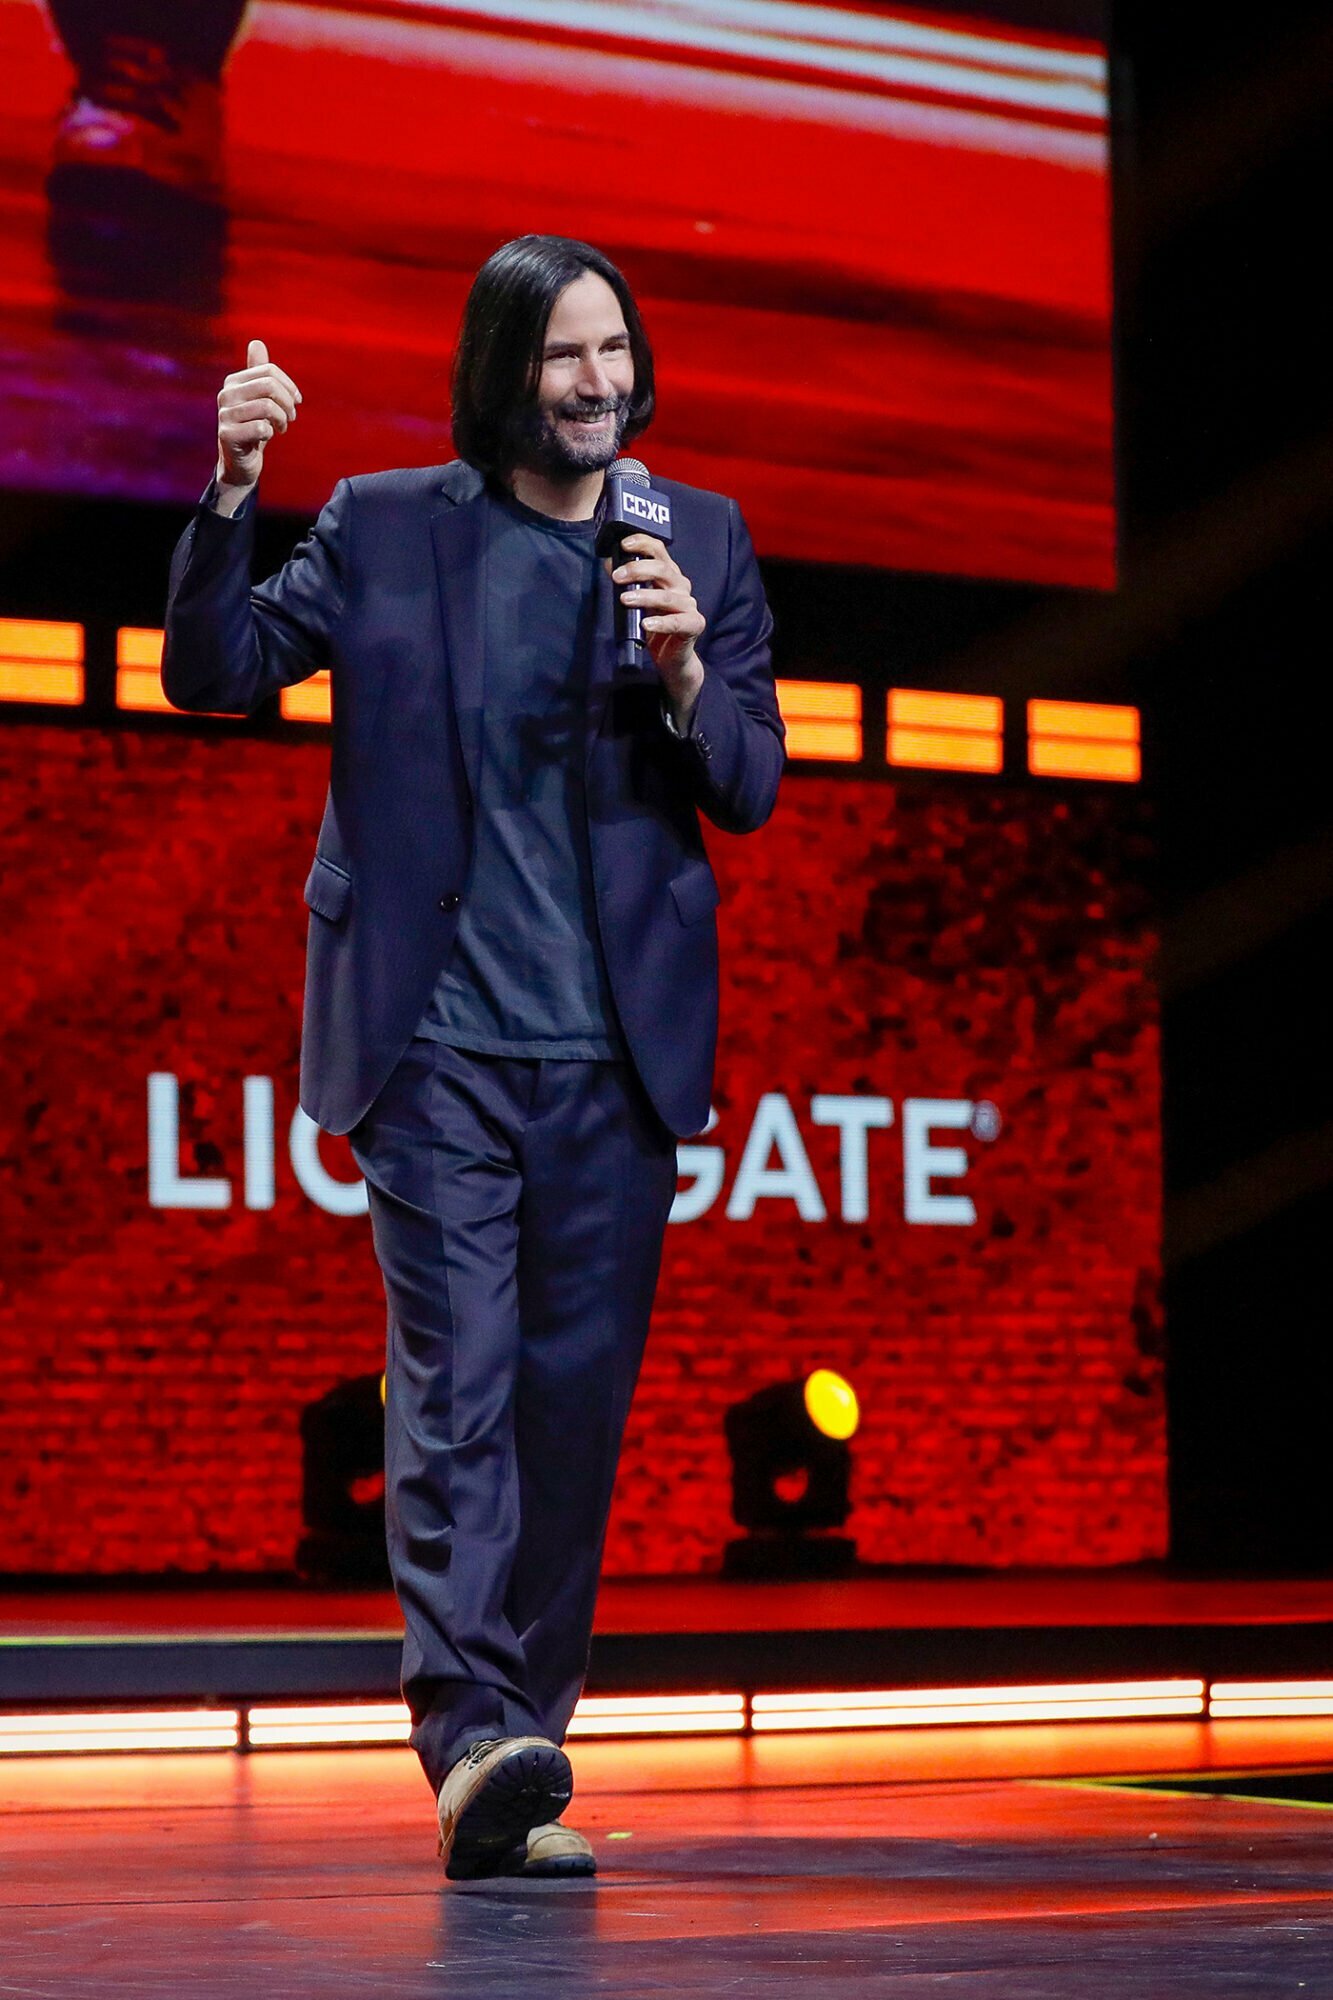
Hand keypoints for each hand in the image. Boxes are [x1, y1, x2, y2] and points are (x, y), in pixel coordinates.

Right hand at [215, 339, 301, 510]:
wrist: (240, 462)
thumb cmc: (253, 428)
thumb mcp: (259, 399)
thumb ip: (259, 373)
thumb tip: (256, 342)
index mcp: (233, 382)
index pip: (268, 371)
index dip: (289, 386)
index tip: (297, 401)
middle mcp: (226, 395)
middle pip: (268, 386)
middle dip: (288, 402)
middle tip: (292, 416)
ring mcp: (224, 414)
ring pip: (267, 407)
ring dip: (282, 419)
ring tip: (282, 427)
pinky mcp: (227, 435)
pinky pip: (261, 428)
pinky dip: (270, 433)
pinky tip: (268, 437)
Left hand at [612, 533, 705, 715]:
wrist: (672, 657)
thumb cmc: (654, 625)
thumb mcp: (637, 600)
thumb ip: (627, 582)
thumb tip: (609, 562)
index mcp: (669, 575)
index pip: (659, 550)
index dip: (642, 543)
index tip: (623, 545)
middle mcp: (681, 586)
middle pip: (663, 570)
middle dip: (637, 570)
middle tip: (617, 577)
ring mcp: (689, 605)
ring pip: (667, 596)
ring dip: (644, 596)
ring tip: (625, 599)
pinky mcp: (694, 625)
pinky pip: (677, 622)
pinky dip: (661, 623)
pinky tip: (646, 624)